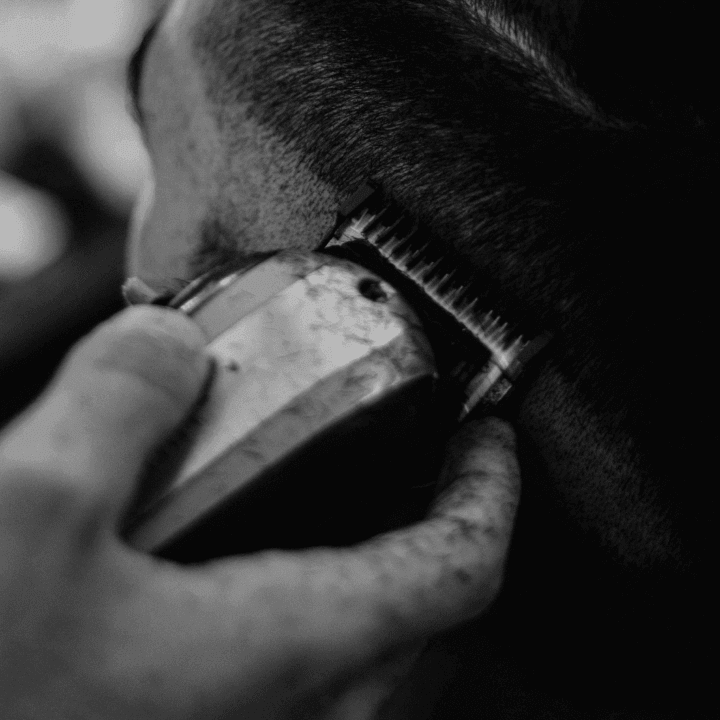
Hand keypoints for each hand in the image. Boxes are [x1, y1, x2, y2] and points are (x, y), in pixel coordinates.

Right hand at [0, 306, 519, 718]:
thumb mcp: (29, 512)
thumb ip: (118, 402)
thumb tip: (168, 340)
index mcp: (280, 649)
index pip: (457, 565)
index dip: (490, 490)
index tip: (490, 440)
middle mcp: (286, 716)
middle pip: (421, 616)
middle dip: (432, 527)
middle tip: (415, 464)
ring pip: (356, 652)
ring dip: (361, 569)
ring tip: (333, 505)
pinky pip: (286, 677)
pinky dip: (286, 607)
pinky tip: (221, 573)